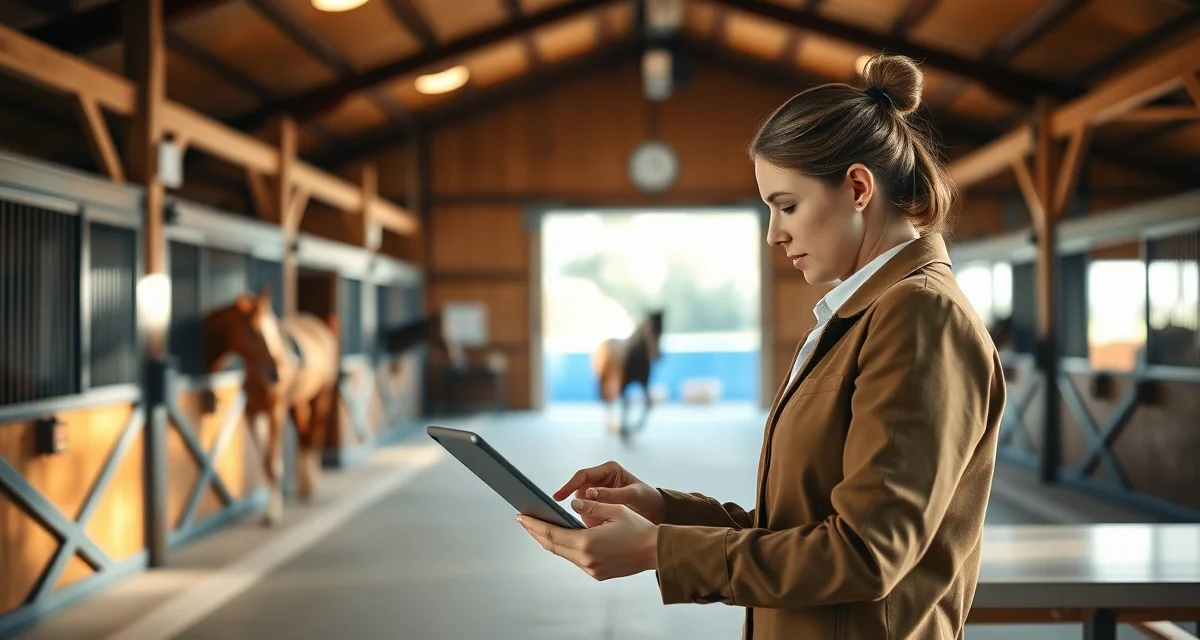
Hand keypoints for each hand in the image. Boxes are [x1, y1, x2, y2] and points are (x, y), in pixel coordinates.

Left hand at [518, 499, 657, 580]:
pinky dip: (566, 547)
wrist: (656, 552)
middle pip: (552, 545)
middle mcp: (586, 559)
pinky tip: (562, 537)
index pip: (551, 533)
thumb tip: (572, 504)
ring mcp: (591, 569)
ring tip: (540, 526)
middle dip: (536, 532)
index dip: (533, 525)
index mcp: (587, 543)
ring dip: (550, 540)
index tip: (521, 517)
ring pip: (563, 553)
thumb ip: (591, 506)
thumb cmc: (638, 529)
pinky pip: (575, 559)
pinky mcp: (597, 573)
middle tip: (524, 520)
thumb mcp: (615, 510)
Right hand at [553, 461, 664, 526]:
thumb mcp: (632, 495)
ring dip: (587, 515)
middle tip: (575, 517)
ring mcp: (598, 494)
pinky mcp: (599, 506)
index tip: (558, 498)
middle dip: (579, 505)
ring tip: (600, 523)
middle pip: (578, 491)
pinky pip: (587, 513)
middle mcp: (600, 480)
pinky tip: (600, 527)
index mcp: (609, 470)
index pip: (582, 476)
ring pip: (581, 504)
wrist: (657, 512)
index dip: (568, 486)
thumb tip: (588, 494)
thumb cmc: (647, 499)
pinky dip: (591, 521)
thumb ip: (611, 495)